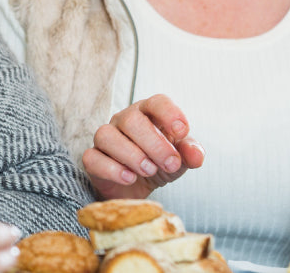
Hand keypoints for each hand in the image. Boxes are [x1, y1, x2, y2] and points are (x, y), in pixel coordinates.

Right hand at [81, 94, 204, 199]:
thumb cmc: (159, 163)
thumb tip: (197, 155)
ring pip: (107, 136)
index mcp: (148, 113)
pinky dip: (112, 169)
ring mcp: (106, 138)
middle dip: (154, 143)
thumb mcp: (180, 159)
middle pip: (132, 120)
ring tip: (149, 171)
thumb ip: (189, 153)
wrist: (136, 189)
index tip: (182, 132)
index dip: (169, 113)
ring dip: (131, 155)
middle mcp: (124, 120)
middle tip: (170, 164)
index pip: (156, 102)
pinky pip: (93, 158)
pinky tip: (129, 178)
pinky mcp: (92, 158)